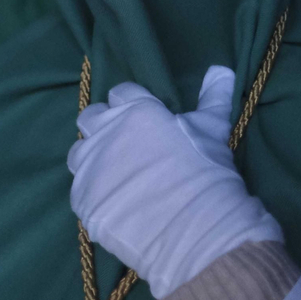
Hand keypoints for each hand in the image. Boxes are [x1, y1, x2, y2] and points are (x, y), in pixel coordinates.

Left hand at [67, 65, 282, 297]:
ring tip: (118, 177)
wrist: (199, 231)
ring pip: (79, 154)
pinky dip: (95, 195)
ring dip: (93, 160)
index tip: (147, 122)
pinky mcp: (84, 203)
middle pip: (91, 118)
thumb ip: (213, 97)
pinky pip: (80, 192)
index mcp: (136, 111)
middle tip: (128, 146)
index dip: (134, 106)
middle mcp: (106, 134)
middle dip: (105, 127)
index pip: (121, 93)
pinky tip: (116, 204)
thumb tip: (221, 69)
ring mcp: (91, 170)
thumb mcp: (214, 130)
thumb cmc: (207, 174)